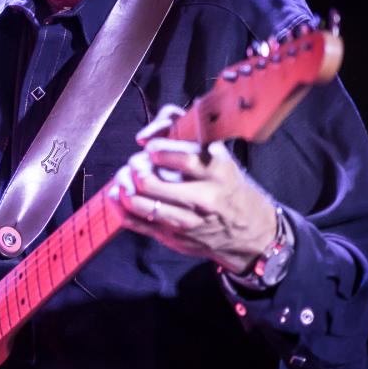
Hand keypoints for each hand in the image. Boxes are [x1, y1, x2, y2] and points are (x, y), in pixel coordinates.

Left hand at [109, 106, 276, 273]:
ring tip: (125, 177)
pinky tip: (118, 194)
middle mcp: (203, 199)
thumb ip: (184, 130)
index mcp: (217, 172)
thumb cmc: (227, 186)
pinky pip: (136, 223)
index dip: (156, 148)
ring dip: (124, 186)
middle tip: (136, 162)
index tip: (152, 148)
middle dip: (135, 168)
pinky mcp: (174, 238)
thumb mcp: (218, 154)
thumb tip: (146, 135)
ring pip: (139, 204)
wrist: (250, 232)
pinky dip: (120, 206)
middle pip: (150, 183)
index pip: (180, 156)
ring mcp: (187, 222)